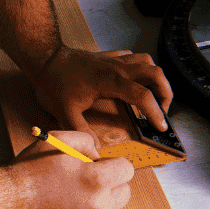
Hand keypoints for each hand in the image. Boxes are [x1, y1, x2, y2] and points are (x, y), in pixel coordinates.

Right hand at [8, 131, 133, 208]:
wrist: (6, 204)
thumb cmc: (28, 172)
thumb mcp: (57, 141)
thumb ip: (85, 141)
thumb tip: (96, 154)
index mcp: (96, 181)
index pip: (127, 171)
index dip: (114, 164)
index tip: (101, 164)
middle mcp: (97, 206)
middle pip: (124, 194)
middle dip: (113, 184)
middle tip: (91, 177)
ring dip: (94, 199)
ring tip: (66, 191)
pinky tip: (58, 205)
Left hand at [30, 46, 172, 146]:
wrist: (43, 57)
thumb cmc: (53, 82)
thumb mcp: (64, 112)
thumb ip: (81, 133)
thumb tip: (95, 151)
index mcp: (110, 82)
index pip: (143, 96)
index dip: (155, 113)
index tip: (160, 127)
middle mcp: (117, 68)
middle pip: (155, 73)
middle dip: (166, 93)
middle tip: (162, 111)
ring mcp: (113, 60)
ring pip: (147, 61)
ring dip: (156, 78)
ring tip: (153, 96)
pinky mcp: (108, 57)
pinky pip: (132, 57)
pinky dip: (140, 68)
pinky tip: (135, 80)